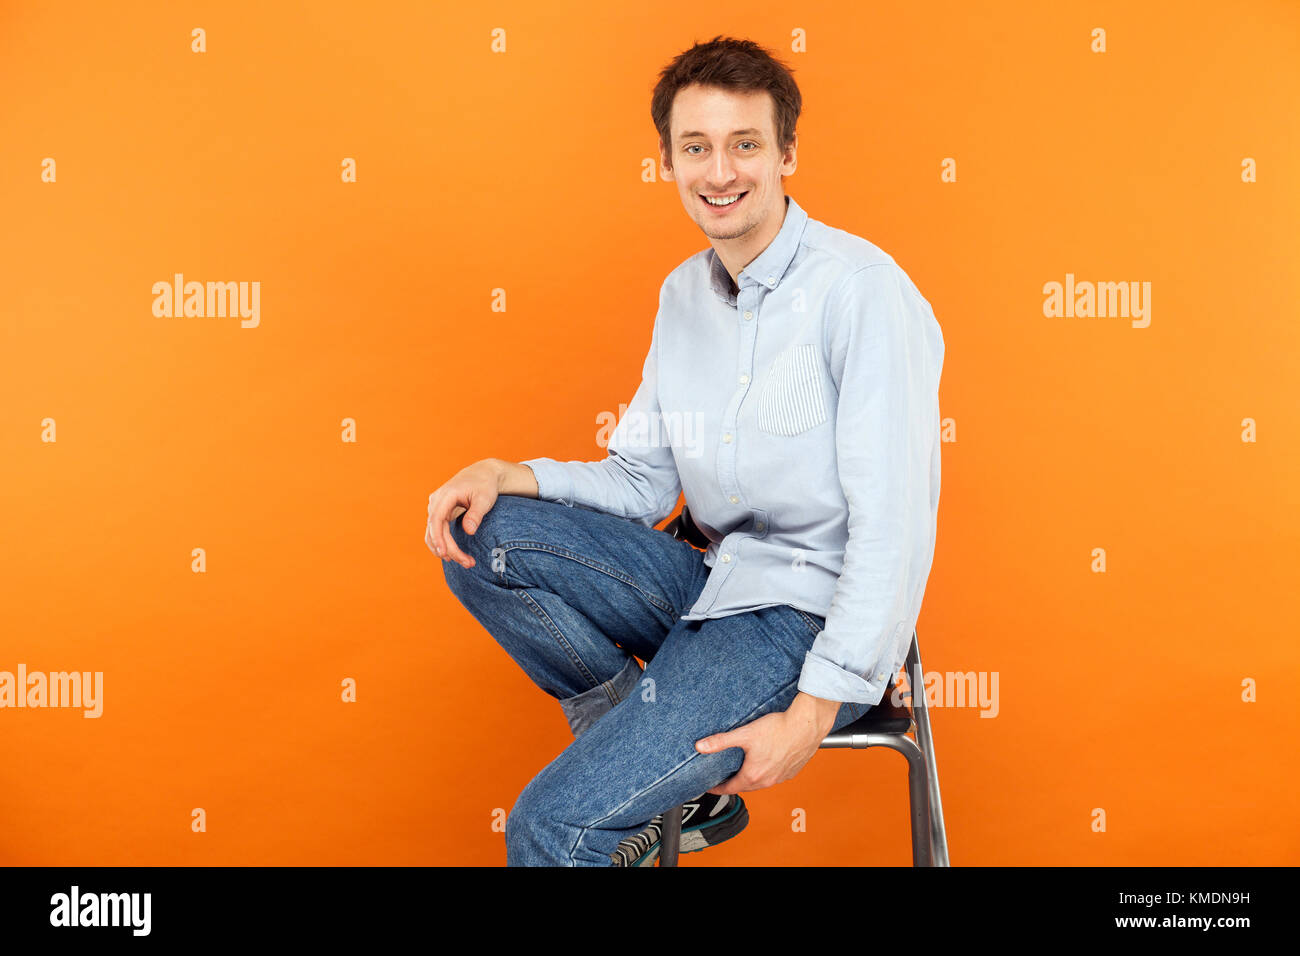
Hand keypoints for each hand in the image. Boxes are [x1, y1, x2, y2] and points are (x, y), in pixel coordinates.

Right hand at [425, 459, 503, 567]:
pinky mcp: (439, 512)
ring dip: (445, 549)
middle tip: (468, 563)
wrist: (483, 474)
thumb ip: (476, 514)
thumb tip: (469, 531)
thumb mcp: (485, 498)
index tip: (445, 553)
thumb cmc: (485, 485)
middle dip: (449, 549)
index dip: (438, 538)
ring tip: (466, 562)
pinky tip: (454, 554)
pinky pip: (436, 530)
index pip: (436, 519)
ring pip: (433, 533)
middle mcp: (436, 500)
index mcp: (446, 495)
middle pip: (435, 530)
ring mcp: (435, 506)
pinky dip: (443, 543)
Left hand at [694, 693, 840, 795]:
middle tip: (724, 777)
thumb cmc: (779, 728)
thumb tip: (700, 747)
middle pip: (745, 786)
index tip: (711, 787)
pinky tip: (766, 761)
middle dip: (734, 783)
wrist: (807, 725)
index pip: (730, 788)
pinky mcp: (792, 771)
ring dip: (751, 778)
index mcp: (753, 775)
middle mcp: (768, 780)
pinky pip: (775, 777)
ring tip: (744, 769)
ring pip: (761, 782)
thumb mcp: (744, 734)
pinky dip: (767, 773)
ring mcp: (781, 777)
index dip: (718, 788)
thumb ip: (720, 742)